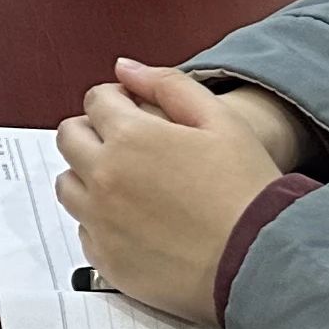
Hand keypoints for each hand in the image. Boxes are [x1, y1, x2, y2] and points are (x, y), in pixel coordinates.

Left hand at [54, 61, 297, 324]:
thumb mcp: (220, 120)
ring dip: (89, 175)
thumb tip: (126, 68)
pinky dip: (100, 220)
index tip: (135, 111)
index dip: (117, 100)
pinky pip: (84, 229)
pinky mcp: (107, 259)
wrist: (260, 260)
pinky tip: (135, 220)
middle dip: (93, 131)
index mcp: (130, 137)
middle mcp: (105, 177)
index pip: (95, 101)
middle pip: (70, 138)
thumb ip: (167, 85)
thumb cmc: (246, 190)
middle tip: (128, 144)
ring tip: (129, 183)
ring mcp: (101, 222)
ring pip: (68, 185)